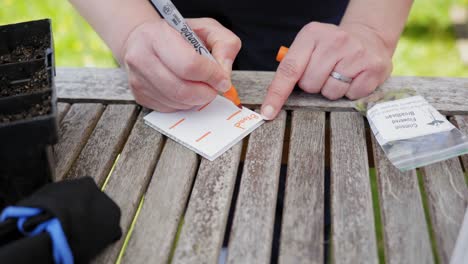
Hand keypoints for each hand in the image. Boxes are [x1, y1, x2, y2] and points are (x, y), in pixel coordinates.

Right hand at [123, 18, 240, 111]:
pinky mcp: (140, 96)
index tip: (222, 79)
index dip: (212, 76)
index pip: (189, 65)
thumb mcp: (206, 28)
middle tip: (213, 87)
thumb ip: (224, 44)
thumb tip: (224, 73)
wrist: (144, 40)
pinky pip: (170, 109)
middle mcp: (142, 57)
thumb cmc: (176, 34)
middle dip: (206, 93)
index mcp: (158, 36)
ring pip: (177, 103)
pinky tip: (185, 89)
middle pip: (182, 90)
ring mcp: (138, 79)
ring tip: (200, 85)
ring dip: (196, 99)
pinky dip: (184, 104)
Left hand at [261, 22, 392, 119]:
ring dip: (332, 90)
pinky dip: (350, 92)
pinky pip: (351, 95)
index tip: (268, 112)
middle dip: (313, 85)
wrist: (369, 36)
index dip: (277, 93)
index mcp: (311, 35)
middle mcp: (334, 41)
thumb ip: (293, 65)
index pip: (289, 69)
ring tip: (340, 74)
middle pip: (309, 85)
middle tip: (324, 72)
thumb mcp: (310, 45)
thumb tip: (273, 99)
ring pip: (330, 92)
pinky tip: (354, 77)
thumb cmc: (332, 47)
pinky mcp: (373, 67)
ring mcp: (355, 53)